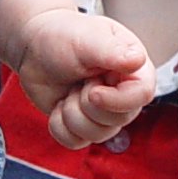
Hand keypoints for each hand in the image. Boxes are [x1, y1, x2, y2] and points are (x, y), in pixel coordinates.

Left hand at [10, 7, 154, 148]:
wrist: (35, 46)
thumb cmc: (64, 36)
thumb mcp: (87, 39)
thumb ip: (112, 51)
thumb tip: (138, 60)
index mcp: (133, 69)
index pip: (143, 95)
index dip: (118, 100)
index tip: (93, 91)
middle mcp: (123, 94)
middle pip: (118, 120)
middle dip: (87, 103)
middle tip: (80, 79)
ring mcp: (104, 114)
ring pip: (96, 135)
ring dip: (71, 112)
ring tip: (69, 89)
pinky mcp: (83, 126)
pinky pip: (74, 142)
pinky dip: (59, 125)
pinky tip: (59, 104)